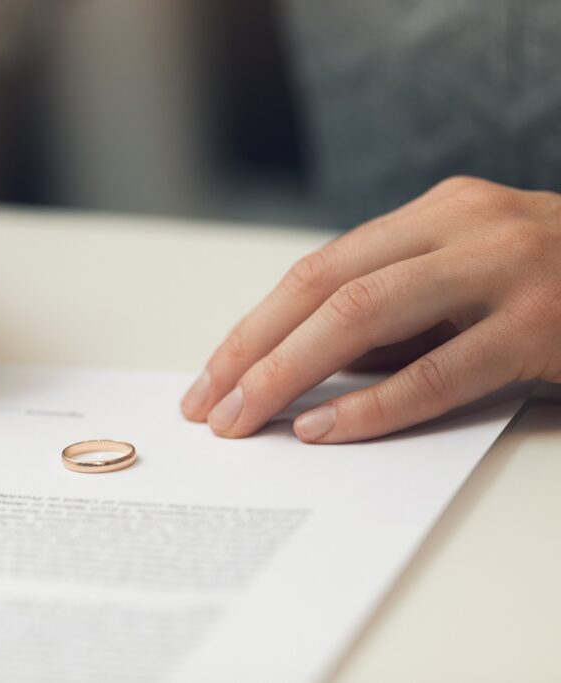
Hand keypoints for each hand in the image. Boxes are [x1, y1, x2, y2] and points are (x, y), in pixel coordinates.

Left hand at [181, 176, 560, 442]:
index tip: (209, 377)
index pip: (315, 270)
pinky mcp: (542, 326)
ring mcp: (505, 272)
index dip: (253, 326)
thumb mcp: (461, 282)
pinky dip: (372, 407)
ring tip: (244, 420)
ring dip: (289, 376)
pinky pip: (438, 374)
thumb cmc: (546, 287)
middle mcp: (463, 228)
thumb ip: (391, 316)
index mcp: (433, 215)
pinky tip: (324, 431)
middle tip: (208, 408)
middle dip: (252, 352)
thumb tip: (292, 372)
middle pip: (322, 289)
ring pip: (363, 320)